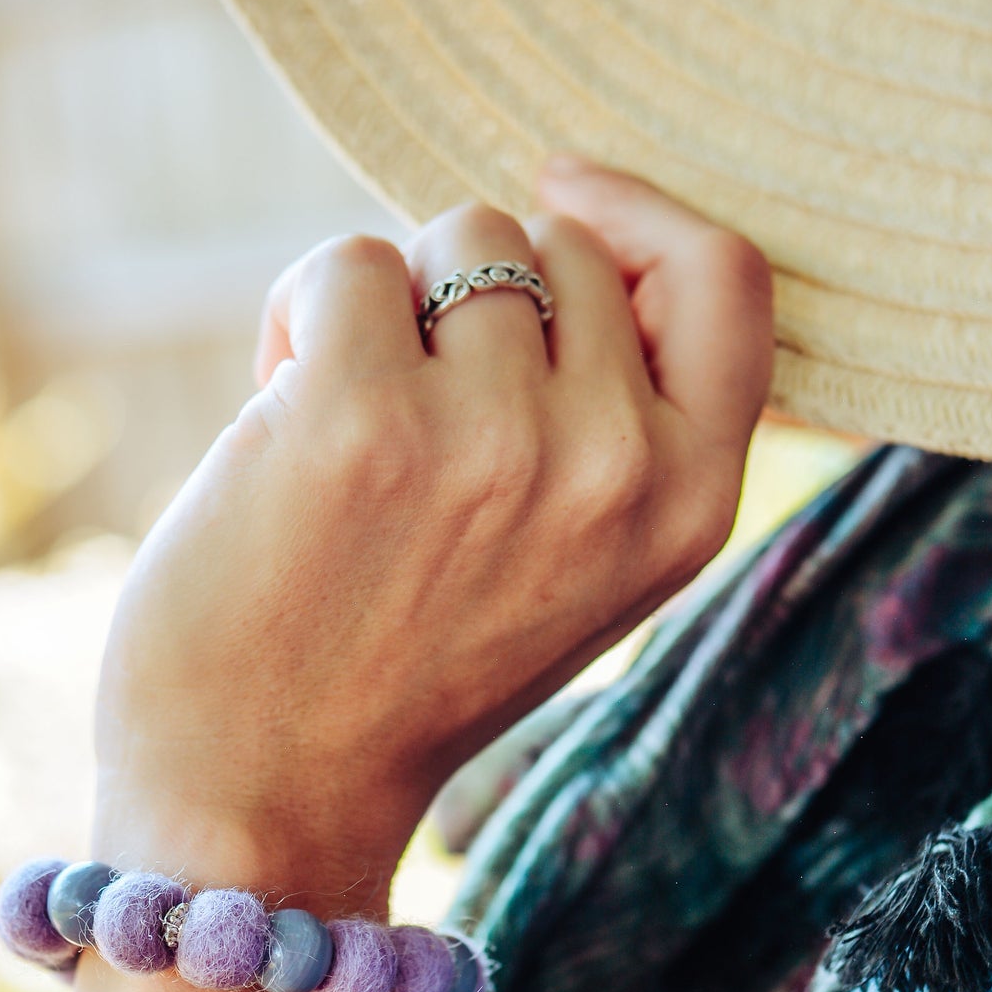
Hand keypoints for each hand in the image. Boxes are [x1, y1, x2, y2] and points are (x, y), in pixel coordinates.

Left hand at [92, 162, 771, 913]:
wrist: (264, 798)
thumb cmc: (402, 665)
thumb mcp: (575, 563)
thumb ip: (614, 422)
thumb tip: (567, 231)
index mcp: (688, 505)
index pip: (727, 282)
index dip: (640, 216)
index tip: (560, 192)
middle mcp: (612, 466)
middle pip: (558, 246)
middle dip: (467, 297)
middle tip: (409, 413)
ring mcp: (494, 438)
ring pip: (454, 239)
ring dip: (383, 306)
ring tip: (344, 423)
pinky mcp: (360, 416)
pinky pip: (340, 262)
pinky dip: (296, 317)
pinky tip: (274, 414)